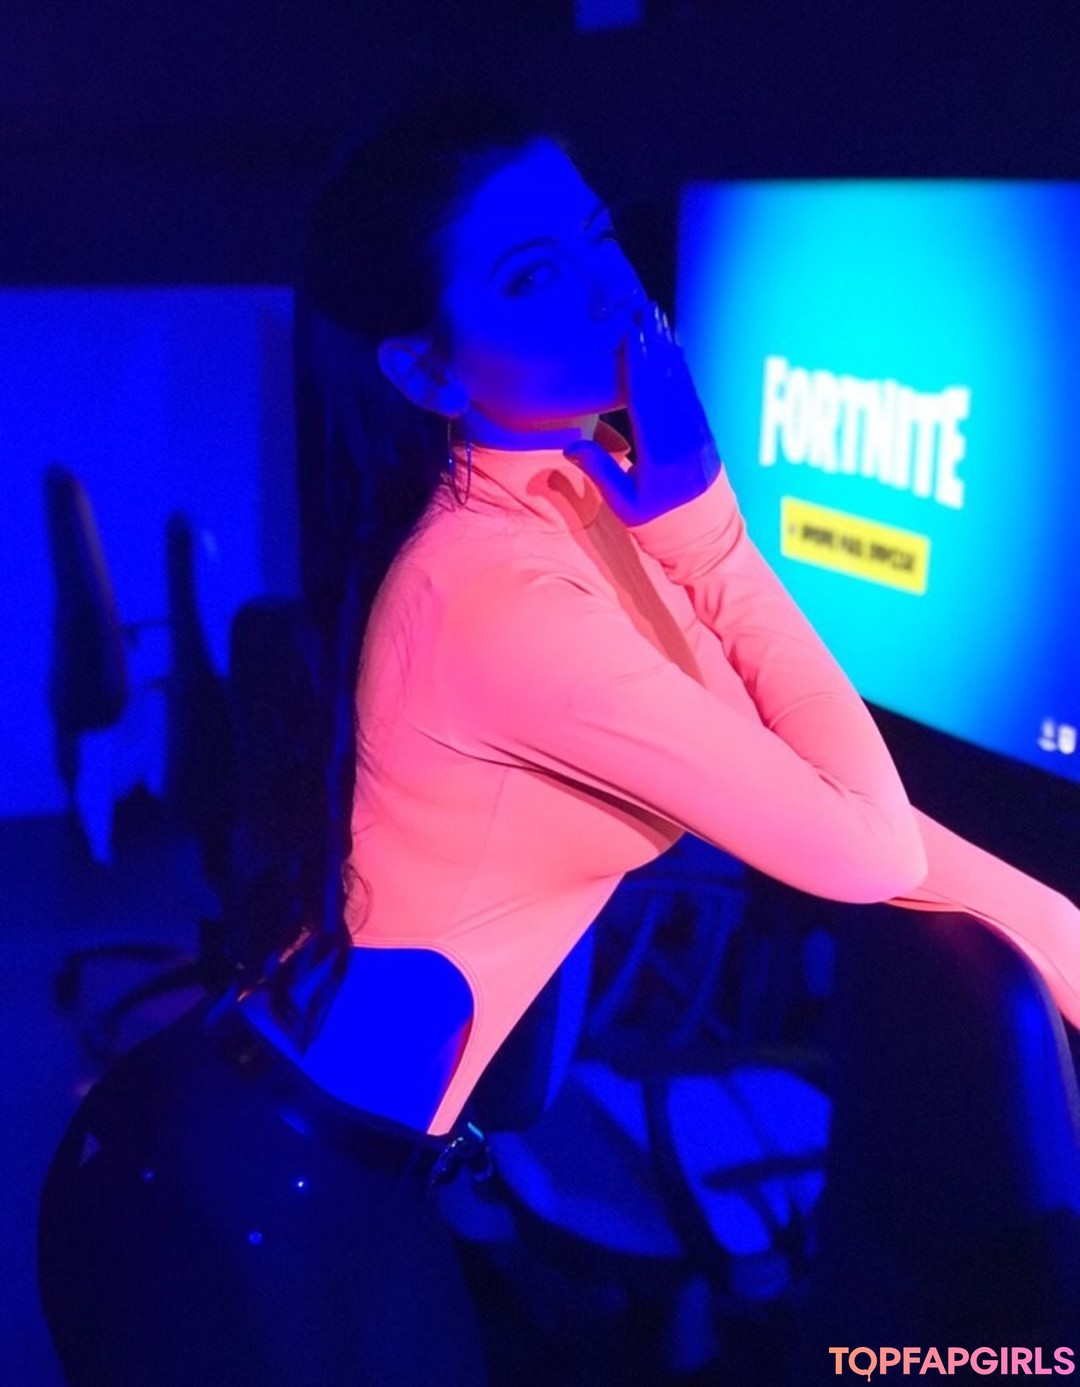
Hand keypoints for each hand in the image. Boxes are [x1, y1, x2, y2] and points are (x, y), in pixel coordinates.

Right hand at [564, 299, 722, 525]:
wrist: (704, 537)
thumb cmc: (658, 524)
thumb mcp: (623, 505)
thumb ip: (600, 472)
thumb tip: (569, 446)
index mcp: (659, 453)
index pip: (645, 399)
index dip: (638, 365)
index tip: (630, 335)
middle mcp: (682, 436)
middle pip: (666, 381)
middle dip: (654, 343)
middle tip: (645, 310)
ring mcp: (697, 432)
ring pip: (681, 382)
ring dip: (669, 348)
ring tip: (659, 318)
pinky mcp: (705, 432)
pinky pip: (692, 393)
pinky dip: (681, 367)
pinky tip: (674, 348)